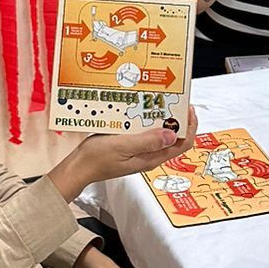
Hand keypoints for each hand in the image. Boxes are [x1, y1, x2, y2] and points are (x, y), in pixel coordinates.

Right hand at [51, 108, 198, 200]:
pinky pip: (146, 133)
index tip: (188, 108)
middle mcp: (149, 156)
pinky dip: (148, 121)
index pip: (183, 144)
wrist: (79, 167)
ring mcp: (141, 151)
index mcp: (151, 158)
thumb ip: (147, 141)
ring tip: (160, 102)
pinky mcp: (132, 147)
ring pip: (160, 134)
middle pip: (174, 137)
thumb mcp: (123, 146)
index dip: (190, 126)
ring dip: (163, 118)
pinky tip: (142, 110)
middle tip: (174, 100)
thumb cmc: (97, 159)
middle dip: (178, 119)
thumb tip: (171, 135)